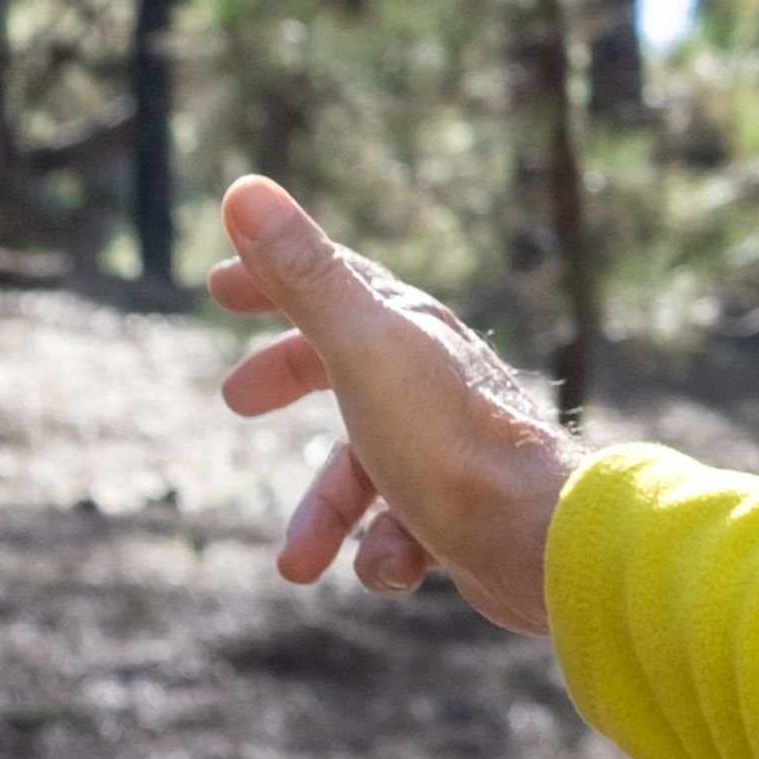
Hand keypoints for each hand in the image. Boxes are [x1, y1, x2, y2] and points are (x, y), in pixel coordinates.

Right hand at [208, 175, 576, 634]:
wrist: (541, 541)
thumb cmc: (448, 441)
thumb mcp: (361, 351)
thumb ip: (303, 277)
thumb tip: (244, 190)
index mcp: (411, 331)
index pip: (335, 282)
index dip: (273, 275)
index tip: (217, 284)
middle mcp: (434, 379)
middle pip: (345, 365)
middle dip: (288, 377)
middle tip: (234, 399)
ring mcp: (451, 445)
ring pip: (365, 472)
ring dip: (326, 516)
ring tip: (297, 564)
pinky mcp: (466, 511)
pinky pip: (404, 530)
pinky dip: (385, 553)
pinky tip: (398, 568)